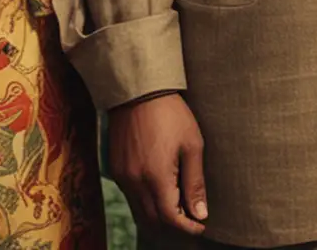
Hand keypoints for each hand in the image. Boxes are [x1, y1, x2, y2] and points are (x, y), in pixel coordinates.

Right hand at [109, 93, 208, 234]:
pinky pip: (130, 196)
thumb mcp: (192, 144)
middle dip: (173, 224)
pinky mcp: (115, 168)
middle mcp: (135, 182)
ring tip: (177, 204)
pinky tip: (159, 189)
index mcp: (156, 177)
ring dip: (158, 215)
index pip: (170, 218)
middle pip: (153, 220)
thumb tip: (200, 214)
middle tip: (191, 218)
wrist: (139, 90)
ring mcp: (122, 176)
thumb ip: (195, 182)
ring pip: (139, 211)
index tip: (200, 226)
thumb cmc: (170, 114)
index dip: (187, 226)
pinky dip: (145, 201)